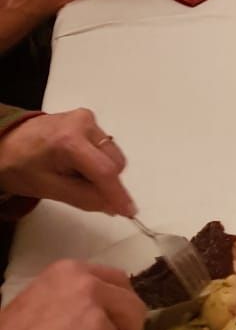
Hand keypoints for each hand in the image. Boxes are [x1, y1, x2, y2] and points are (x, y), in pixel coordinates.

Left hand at [0, 109, 132, 216]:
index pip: (104, 171)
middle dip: (106, 183)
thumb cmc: (21, 166)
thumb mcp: (49, 189)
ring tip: (75, 176)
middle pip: (114, 161)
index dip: (118, 194)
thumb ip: (84, 198)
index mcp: (69, 140)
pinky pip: (106, 146)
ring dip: (102, 172)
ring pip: (113, 154)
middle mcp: (84, 123)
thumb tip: (113, 206)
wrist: (6, 142)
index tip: (129, 211)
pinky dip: (98, 161)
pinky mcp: (88, 119)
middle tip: (84, 193)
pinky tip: (77, 164)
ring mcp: (87, 118)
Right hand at [0, 260, 145, 329]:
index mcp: (72, 271)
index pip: (117, 280)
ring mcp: (96, 319)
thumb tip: (98, 314)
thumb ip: (72, 297)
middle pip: (132, 305)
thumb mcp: (40, 298)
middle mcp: (88, 287)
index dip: (120, 303)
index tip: (117, 319)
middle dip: (128, 329)